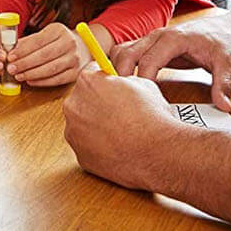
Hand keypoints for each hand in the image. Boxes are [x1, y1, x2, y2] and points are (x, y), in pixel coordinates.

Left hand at [9, 22, 85, 86]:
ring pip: (50, 68)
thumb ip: (29, 42)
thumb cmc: (57, 41)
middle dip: (25, 63)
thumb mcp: (45, 34)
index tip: (9, 57)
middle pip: (44, 55)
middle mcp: (69, 43)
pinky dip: (42, 81)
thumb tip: (9, 51)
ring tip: (18, 76)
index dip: (22, 50)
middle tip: (11, 68)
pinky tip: (30, 81)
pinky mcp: (75, 73)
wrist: (83, 47)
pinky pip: (57, 79)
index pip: (38, 41)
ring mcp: (74, 59)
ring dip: (32, 74)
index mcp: (59, 30)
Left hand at [62, 70, 176, 188]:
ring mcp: (73, 133)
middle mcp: (73, 106)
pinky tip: (118, 148)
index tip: (112, 88)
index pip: (90, 74)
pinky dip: (100, 148)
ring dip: (97, 127)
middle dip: (98, 105)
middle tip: (119, 113)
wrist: (157, 151)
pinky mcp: (80, 156)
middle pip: (82, 101)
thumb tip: (122, 85)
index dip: (105, 81)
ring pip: (82, 126)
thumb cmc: (152, 116)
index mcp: (87, 82)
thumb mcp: (142, 84)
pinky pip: (87, 148)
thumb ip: (123, 82)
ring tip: (121, 133)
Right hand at [111, 10, 230, 112]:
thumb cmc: (221, 43)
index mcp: (173, 39)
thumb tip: (224, 106)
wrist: (221, 29)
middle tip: (123, 100)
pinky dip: (119, 66)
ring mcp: (150, 39)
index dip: (143, 81)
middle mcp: (157, 36)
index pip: (148, 60)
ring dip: (115, 70)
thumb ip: (223, 84)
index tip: (145, 100)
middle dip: (120, 76)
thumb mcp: (226, 63)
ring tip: (120, 93)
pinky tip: (125, 84)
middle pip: (126, 54)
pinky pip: (124, 53)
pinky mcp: (147, 46)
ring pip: (120, 51)